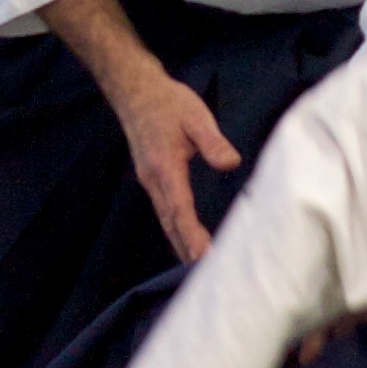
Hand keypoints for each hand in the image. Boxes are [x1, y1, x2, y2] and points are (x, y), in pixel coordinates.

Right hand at [113, 69, 240, 263]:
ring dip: (180, 244)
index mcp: (164, 168)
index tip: (203, 256)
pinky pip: (164, 212)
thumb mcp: (196, 116)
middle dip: (187, 249)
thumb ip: (212, 141)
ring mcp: (150, 181)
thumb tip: (230, 162)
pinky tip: (186, 240)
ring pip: (166, 221)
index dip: (191, 234)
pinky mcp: (152, 179)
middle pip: (170, 223)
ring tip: (199, 268)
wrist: (136, 92)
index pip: (180, 208)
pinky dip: (175, 230)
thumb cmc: (168, 102)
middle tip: (208, 276)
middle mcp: (154, 180)